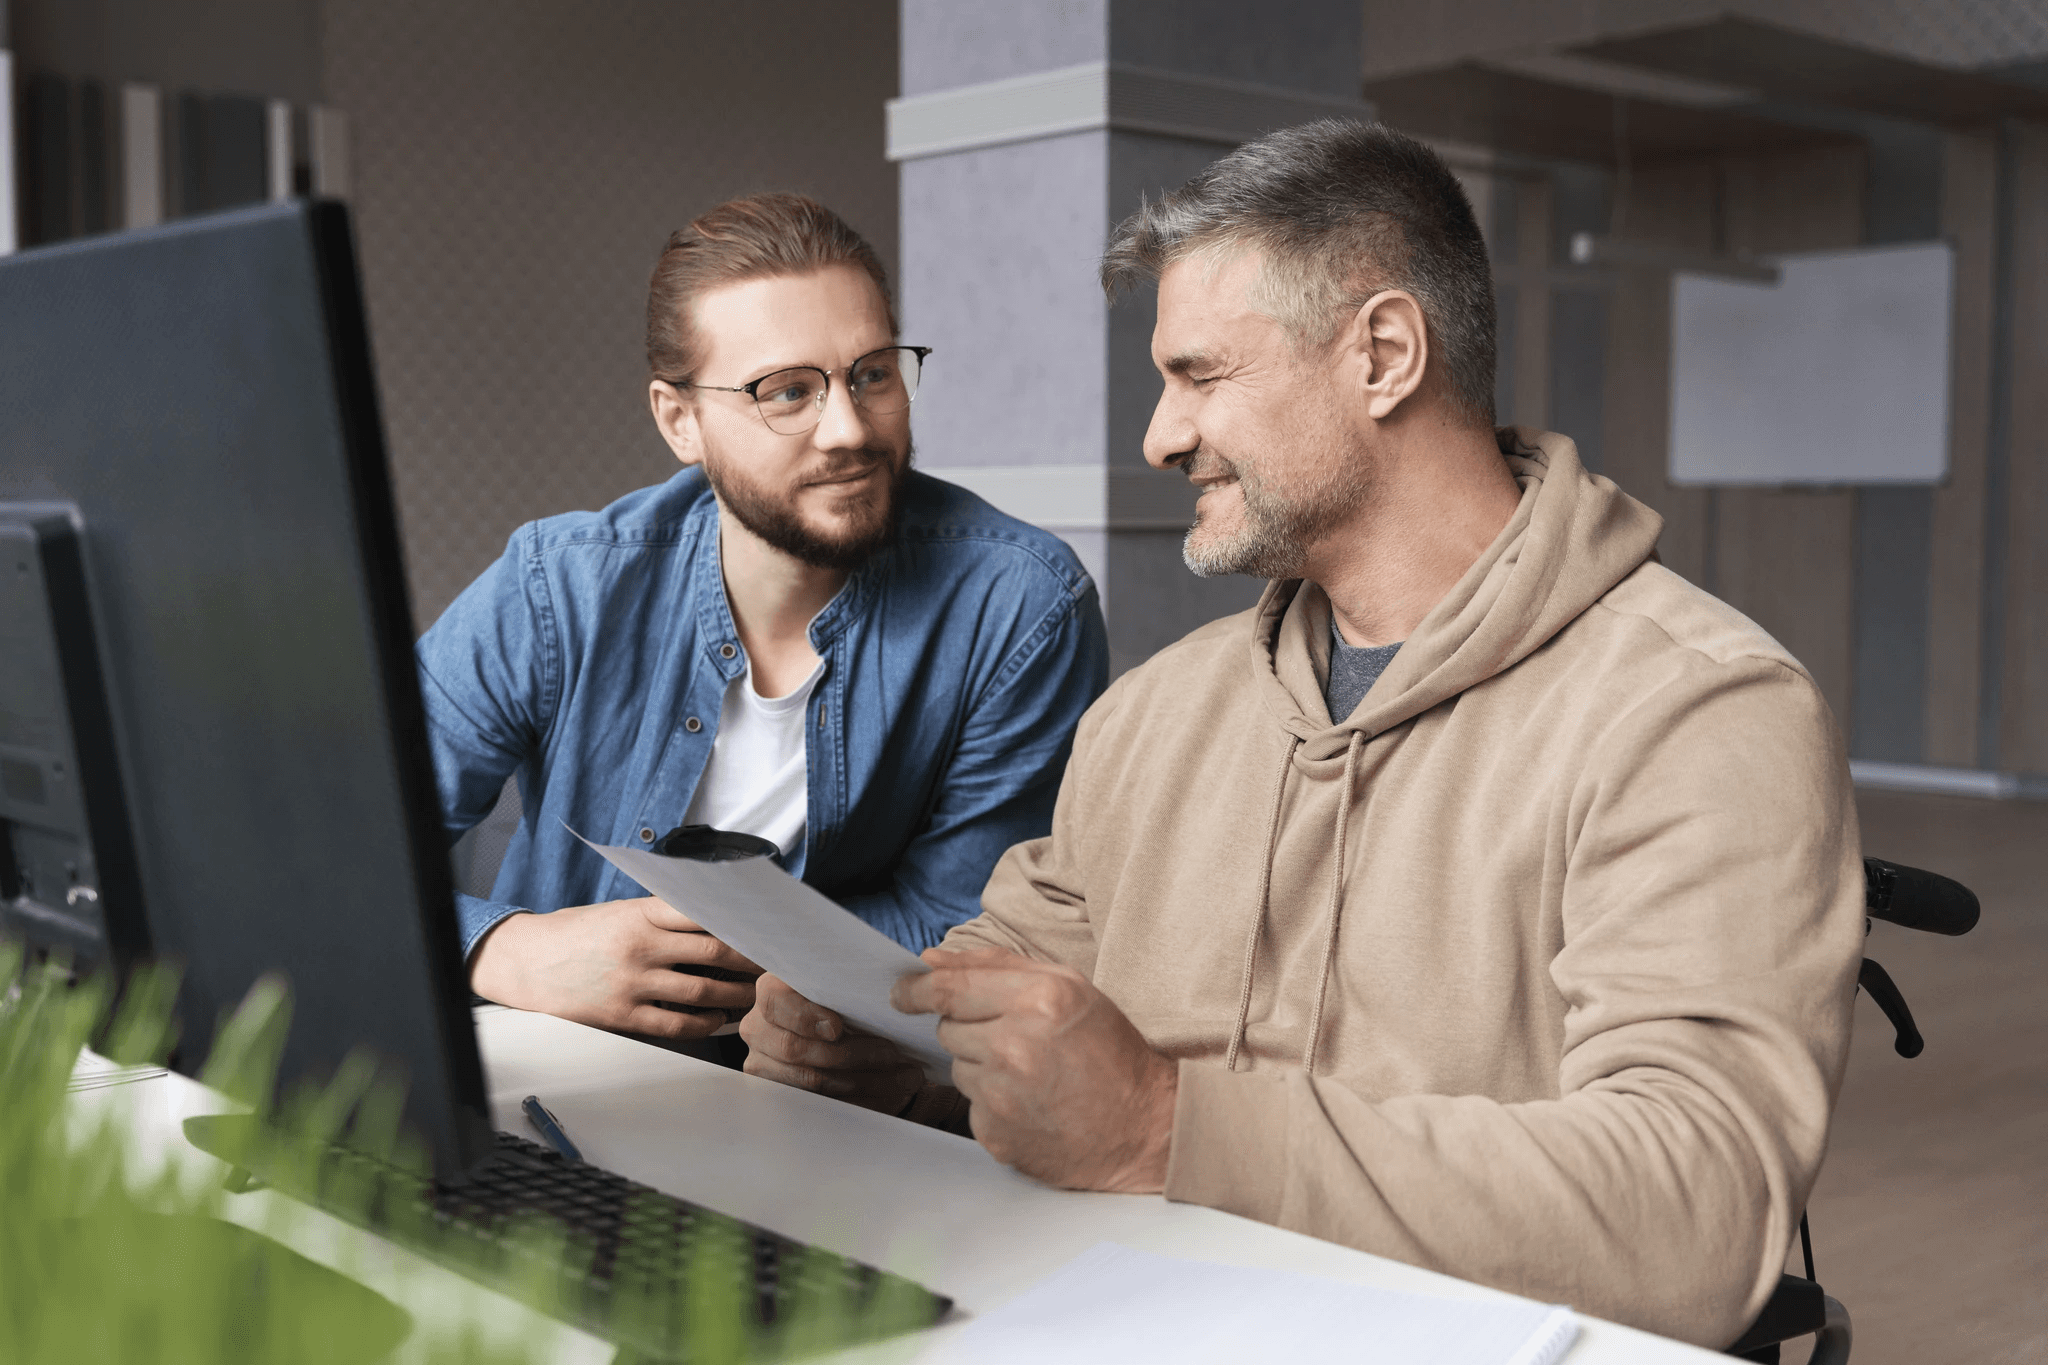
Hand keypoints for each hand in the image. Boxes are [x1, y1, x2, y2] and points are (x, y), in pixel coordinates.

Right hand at [469, 897, 760, 1038]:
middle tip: (773, 966)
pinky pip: (677, 1024)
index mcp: (641, 913)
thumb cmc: (576, 933)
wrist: (526, 961)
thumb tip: (716, 918)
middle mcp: (640, 946)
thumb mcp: (619, 911)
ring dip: (735, 995)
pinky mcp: (623, 1015)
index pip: (706, 914)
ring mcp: (632, 983)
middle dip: (750, 962)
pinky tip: (719, 1020)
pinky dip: (706, 1023)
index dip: (742, 924)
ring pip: (702, 991)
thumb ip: (663, 915)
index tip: (767, 930)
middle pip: (714, 953)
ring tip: (754, 995)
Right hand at [739, 973, 924, 1114]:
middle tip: (892, 1054)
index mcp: (770, 989)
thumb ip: (852, 985)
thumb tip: (893, 993)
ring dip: (864, 1080)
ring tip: (905, 1077)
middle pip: (795, 1048)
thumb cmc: (843, 1000)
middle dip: (851, 1054)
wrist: (837, 1026)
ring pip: (811, 1080)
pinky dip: (860, 1098)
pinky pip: (820, 1103)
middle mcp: (758, 1027)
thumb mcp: (845, 985)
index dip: (805, 1016)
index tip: (838, 1028)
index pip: (775, 1001)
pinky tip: (891, 1093)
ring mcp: (763, 1063)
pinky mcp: (779, 1093)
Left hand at [891, 946, 1175, 1191]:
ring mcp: (1002, 1095)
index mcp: (1036, 999)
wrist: (1143, 1128)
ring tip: (1030, 1074)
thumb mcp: (1069, 987)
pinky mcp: (996, 1134)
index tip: (902, 992)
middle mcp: (1014, 1045)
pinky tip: (1030, 1104)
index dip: (916, 989)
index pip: (949, 988)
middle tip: (1014, 1039)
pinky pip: (971, 1107)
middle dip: (969, 1028)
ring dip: (981, 1066)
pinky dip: (992, 1103)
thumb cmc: (1109, 1052)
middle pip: (948, 1027)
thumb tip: (931, 960)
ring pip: (956, 1068)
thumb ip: (997, 965)